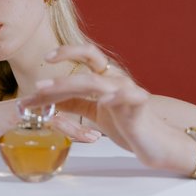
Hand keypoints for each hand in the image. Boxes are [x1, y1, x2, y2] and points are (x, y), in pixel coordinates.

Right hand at [0, 96, 102, 142]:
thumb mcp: (14, 122)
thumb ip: (30, 124)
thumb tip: (41, 136)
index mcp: (36, 100)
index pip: (65, 100)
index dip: (83, 107)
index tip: (97, 119)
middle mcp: (36, 100)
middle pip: (70, 103)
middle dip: (89, 114)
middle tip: (105, 127)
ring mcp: (31, 107)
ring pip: (64, 112)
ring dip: (81, 126)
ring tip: (96, 137)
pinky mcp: (24, 116)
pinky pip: (51, 122)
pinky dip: (67, 130)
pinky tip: (76, 138)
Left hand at [20, 44, 181, 167]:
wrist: (157, 144)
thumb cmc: (127, 124)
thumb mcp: (95, 112)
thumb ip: (75, 102)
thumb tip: (47, 98)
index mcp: (106, 76)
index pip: (86, 55)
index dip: (67, 51)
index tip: (45, 58)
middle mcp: (116, 78)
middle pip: (90, 59)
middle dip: (63, 64)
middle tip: (38, 84)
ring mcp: (128, 90)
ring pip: (97, 80)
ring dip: (70, 84)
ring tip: (50, 92)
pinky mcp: (140, 106)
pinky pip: (129, 96)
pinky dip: (116, 96)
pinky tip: (103, 101)